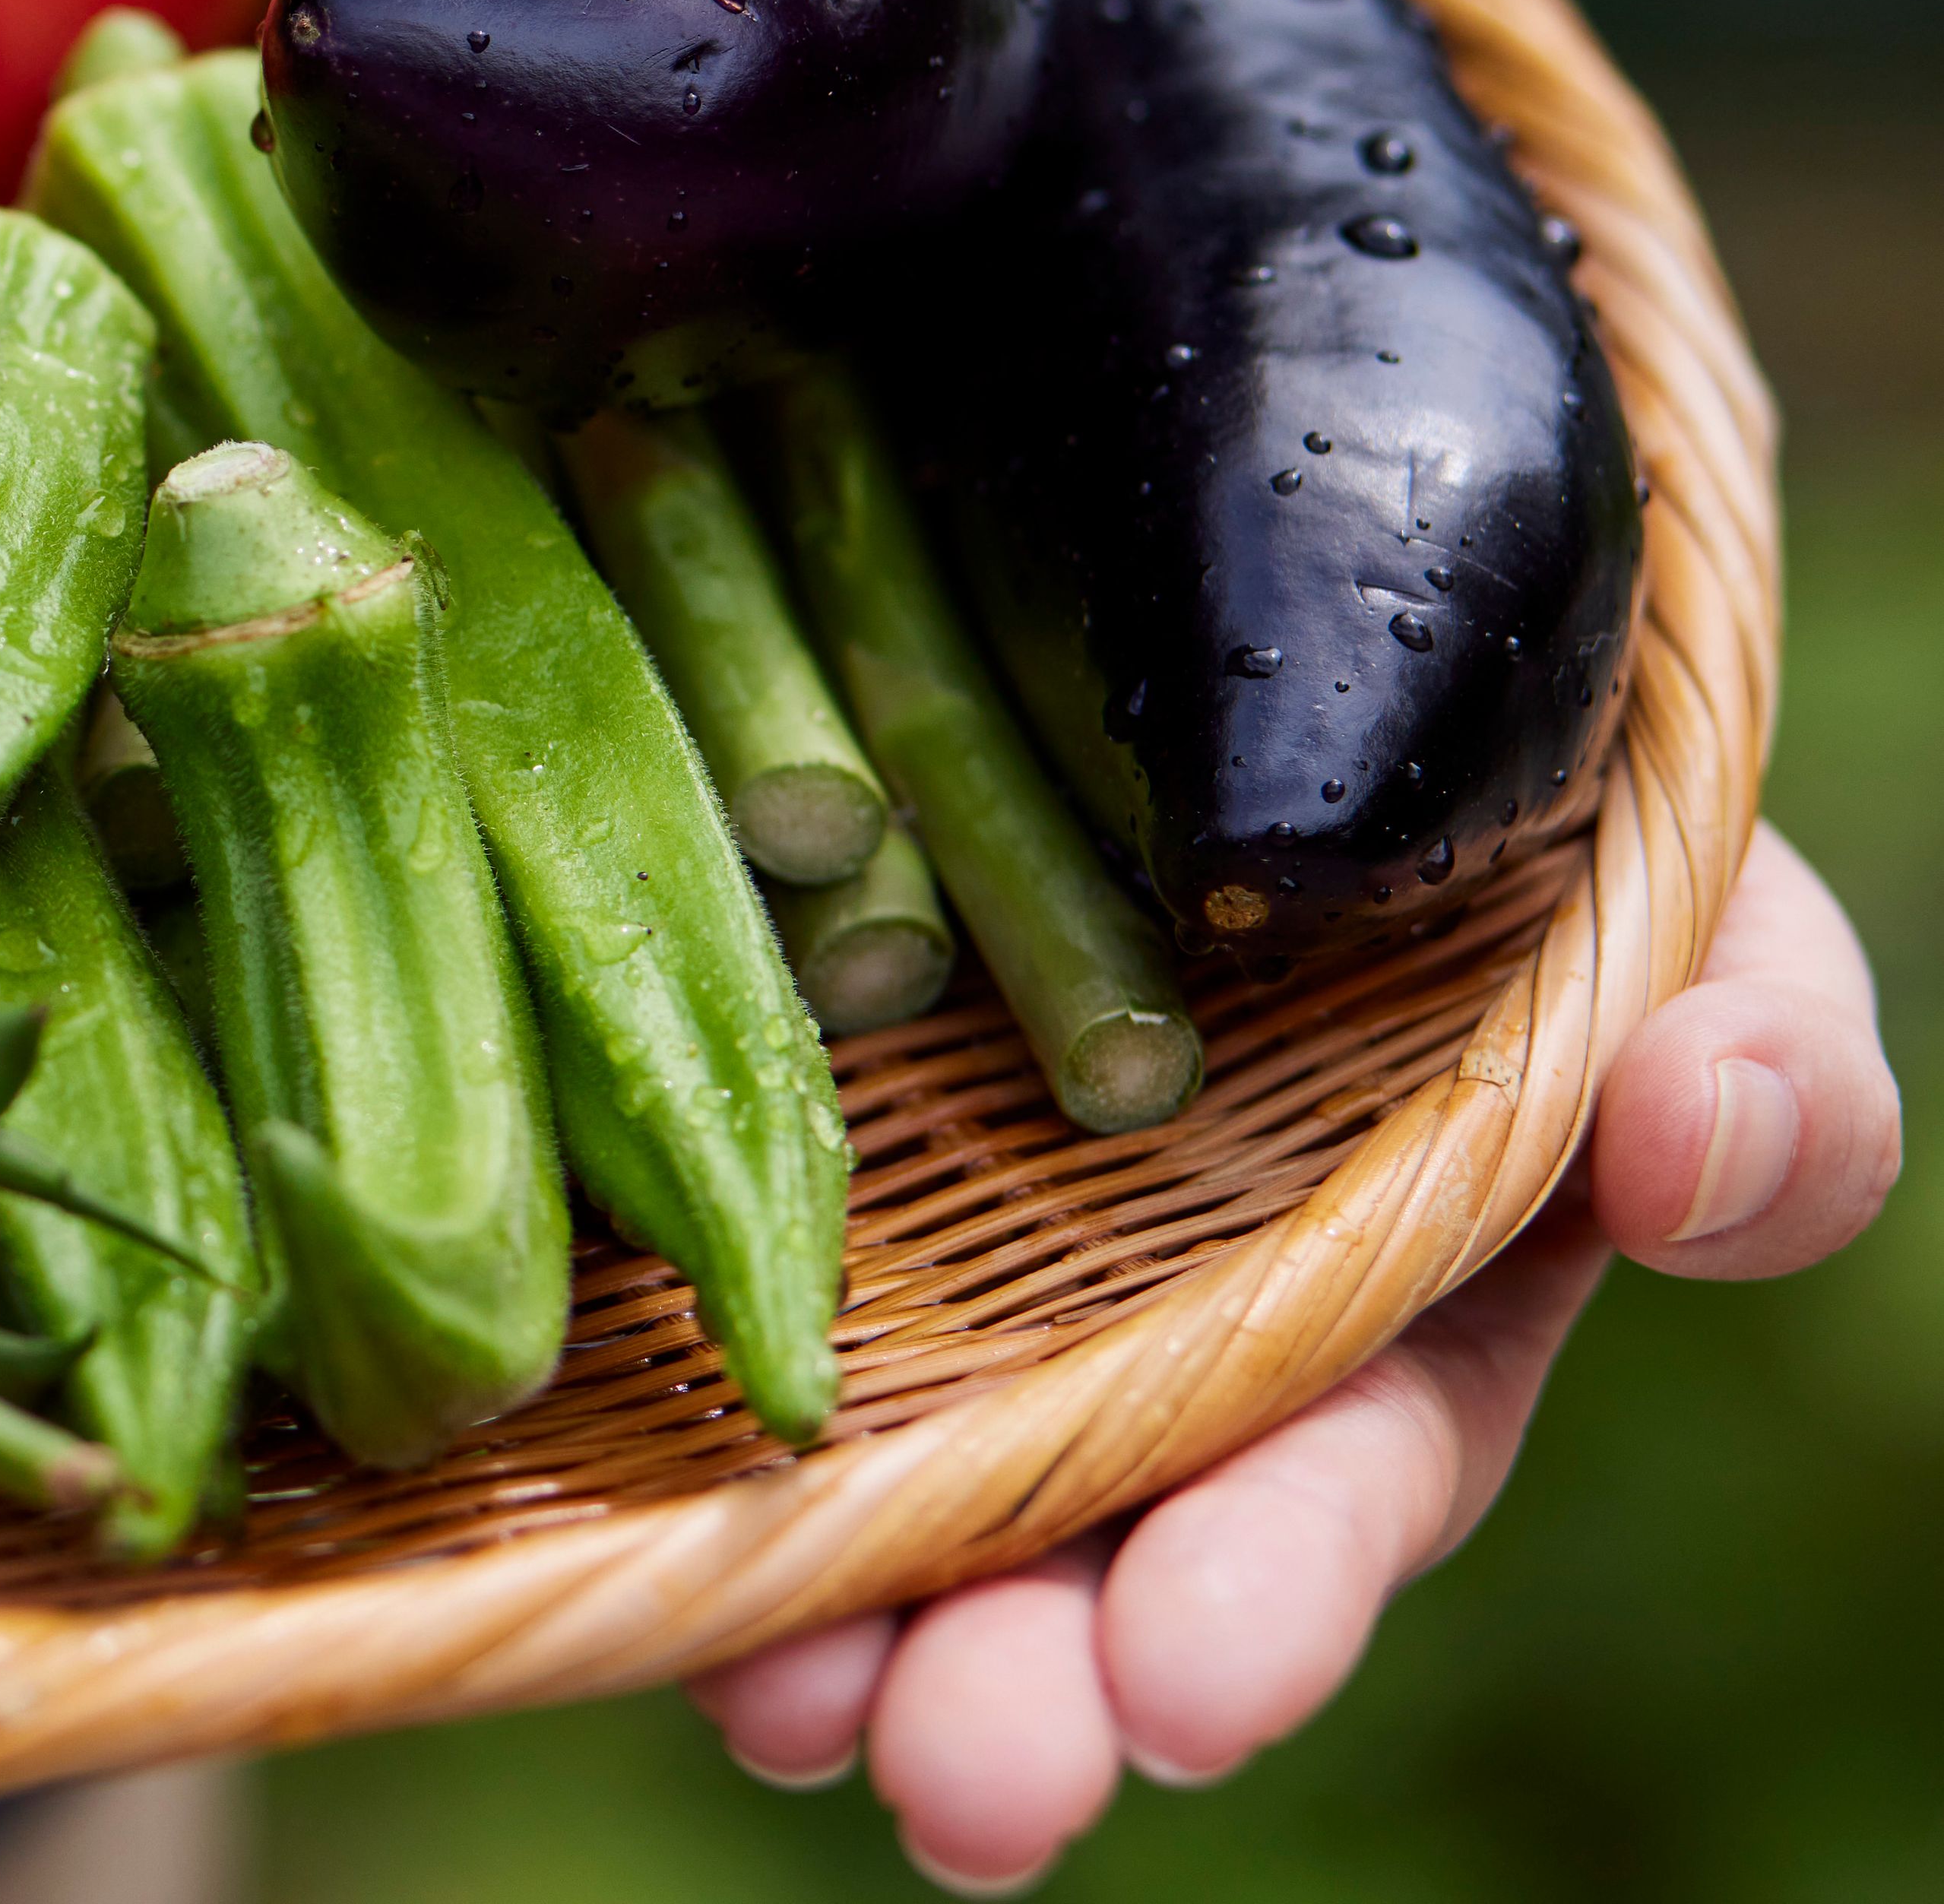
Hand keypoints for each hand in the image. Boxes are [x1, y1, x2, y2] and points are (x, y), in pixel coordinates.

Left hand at [685, 829, 1903, 1892]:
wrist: (1225, 610)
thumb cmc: (1502, 790)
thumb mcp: (1681, 895)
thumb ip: (1749, 1040)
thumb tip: (1691, 1140)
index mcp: (1381, 1302)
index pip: (1338, 1481)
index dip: (1269, 1587)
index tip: (1186, 1689)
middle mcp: (1151, 1322)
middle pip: (1095, 1535)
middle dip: (1027, 1675)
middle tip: (970, 1783)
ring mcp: (941, 1244)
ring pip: (891, 1471)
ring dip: (840, 1615)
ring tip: (793, 1713)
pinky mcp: (768, 1134)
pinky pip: (712, 1287)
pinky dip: (675, 1425)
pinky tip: (643, 1536)